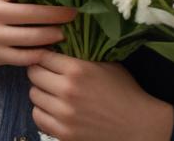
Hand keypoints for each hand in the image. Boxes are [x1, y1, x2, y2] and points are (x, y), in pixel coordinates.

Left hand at [27, 51, 173, 140]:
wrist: (140, 126)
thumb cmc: (126, 93)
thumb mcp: (107, 65)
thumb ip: (81, 55)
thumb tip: (59, 42)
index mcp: (77, 69)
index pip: (42, 56)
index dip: (44, 55)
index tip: (47, 57)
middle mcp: (67, 90)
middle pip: (33, 74)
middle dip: (40, 71)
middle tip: (49, 73)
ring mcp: (64, 114)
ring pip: (33, 95)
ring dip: (41, 92)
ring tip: (53, 91)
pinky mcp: (64, 133)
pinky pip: (38, 117)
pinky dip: (43, 112)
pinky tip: (54, 108)